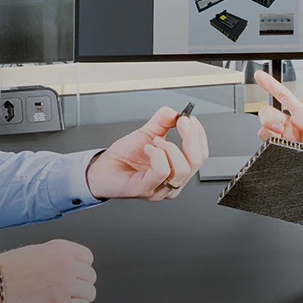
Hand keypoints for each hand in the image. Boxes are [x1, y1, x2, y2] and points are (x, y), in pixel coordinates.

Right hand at [0, 239, 96, 302]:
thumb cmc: (5, 270)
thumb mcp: (35, 251)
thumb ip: (56, 256)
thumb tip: (69, 265)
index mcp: (60, 249)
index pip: (88, 257)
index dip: (81, 268)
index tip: (75, 274)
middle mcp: (66, 265)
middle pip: (90, 277)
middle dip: (80, 284)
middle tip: (67, 290)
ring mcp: (65, 286)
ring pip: (90, 294)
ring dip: (80, 298)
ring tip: (65, 300)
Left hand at [85, 106, 210, 199]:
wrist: (102, 170)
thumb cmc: (123, 158)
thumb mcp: (147, 134)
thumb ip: (162, 122)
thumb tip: (175, 112)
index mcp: (177, 170)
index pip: (201, 155)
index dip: (199, 135)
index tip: (189, 118)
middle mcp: (172, 183)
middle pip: (197, 161)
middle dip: (191, 137)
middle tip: (181, 122)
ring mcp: (160, 189)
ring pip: (182, 168)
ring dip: (170, 147)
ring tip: (154, 140)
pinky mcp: (145, 189)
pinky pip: (161, 171)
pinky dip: (157, 154)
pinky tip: (148, 148)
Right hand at [254, 71, 302, 151]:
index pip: (284, 96)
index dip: (271, 84)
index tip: (259, 76)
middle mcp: (292, 125)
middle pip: (269, 112)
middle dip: (267, 117)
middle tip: (278, 127)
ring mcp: (286, 138)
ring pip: (265, 129)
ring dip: (266, 130)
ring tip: (279, 136)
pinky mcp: (283, 151)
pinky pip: (268, 144)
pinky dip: (267, 143)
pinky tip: (276, 145)